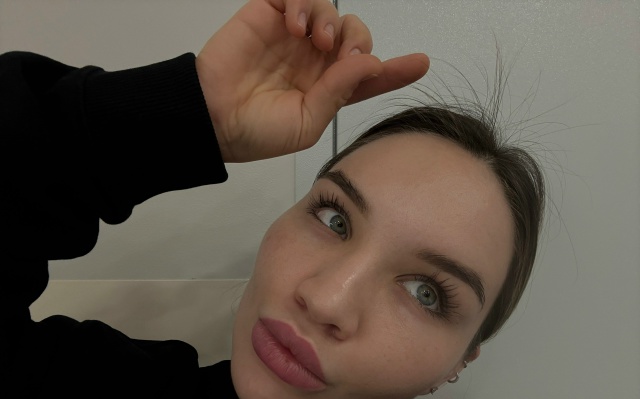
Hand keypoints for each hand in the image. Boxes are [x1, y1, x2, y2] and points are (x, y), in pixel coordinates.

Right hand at [196, 0, 428, 162]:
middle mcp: (315, 62)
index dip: (395, 70)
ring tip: (317, 40)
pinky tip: (298, 25)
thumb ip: (339, 91)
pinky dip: (305, 2)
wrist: (214, 118)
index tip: (421, 63)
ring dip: (333, 21)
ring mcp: (292, 37)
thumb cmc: (260, 131)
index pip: (367, 76)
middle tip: (344, 56)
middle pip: (355, 36)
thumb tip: (372, 62)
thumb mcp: (308, 121)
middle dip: (359, 41)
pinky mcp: (269, 15)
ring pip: (331, 11)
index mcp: (328, 90)